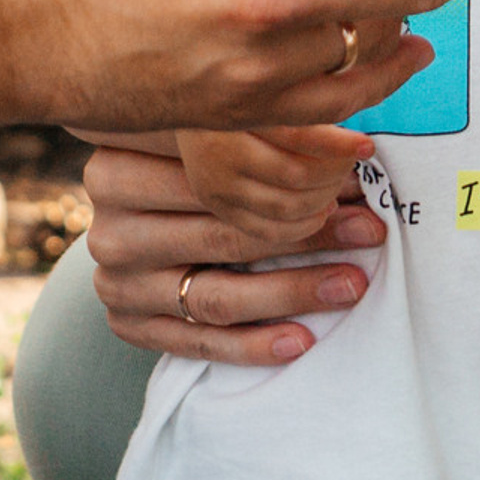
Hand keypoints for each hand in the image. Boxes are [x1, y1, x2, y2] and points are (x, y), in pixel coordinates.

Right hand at [82, 141, 389, 365]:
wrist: (130, 227)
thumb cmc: (186, 169)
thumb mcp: (205, 139)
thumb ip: (257, 135)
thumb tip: (352, 148)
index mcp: (120, 159)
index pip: (212, 164)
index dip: (289, 165)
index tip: (355, 172)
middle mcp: (110, 221)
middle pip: (221, 227)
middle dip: (306, 229)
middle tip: (368, 228)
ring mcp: (115, 279)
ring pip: (216, 292)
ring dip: (292, 290)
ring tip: (351, 283)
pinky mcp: (128, 324)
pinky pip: (199, 342)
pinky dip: (253, 344)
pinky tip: (302, 339)